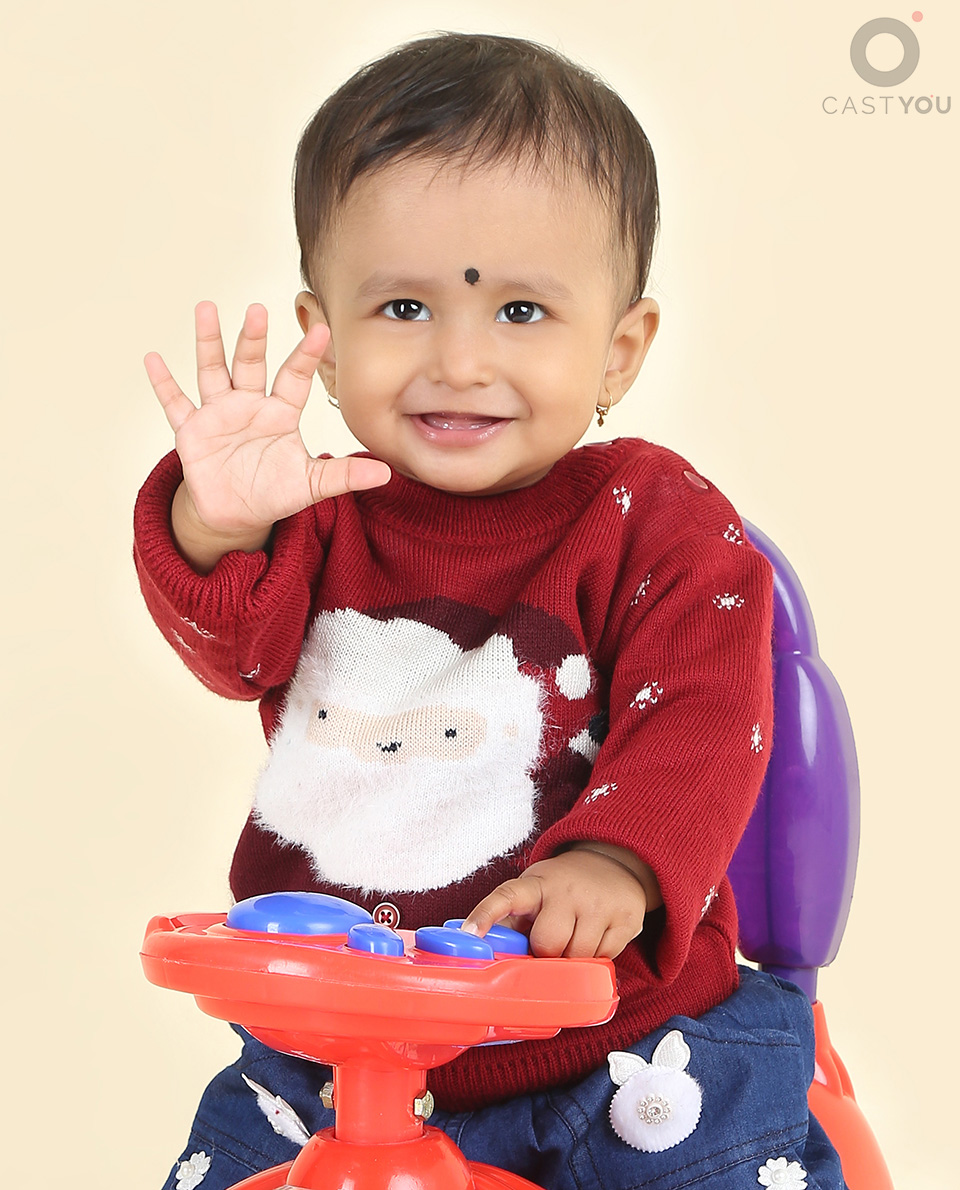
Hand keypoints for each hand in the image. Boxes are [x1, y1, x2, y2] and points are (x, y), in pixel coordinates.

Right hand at [144, 302, 390, 539]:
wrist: (238, 514)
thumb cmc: (275, 492)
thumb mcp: (312, 485)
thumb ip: (343, 476)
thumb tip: (386, 475)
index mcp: (280, 413)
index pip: (295, 378)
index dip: (306, 356)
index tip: (321, 330)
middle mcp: (249, 405)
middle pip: (251, 365)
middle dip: (254, 339)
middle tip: (258, 310)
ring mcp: (219, 414)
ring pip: (212, 371)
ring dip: (209, 343)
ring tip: (206, 309)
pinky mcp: (192, 431)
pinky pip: (175, 404)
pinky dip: (163, 383)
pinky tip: (153, 359)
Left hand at [461, 845, 655, 959]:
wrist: (614, 863)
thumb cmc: (563, 887)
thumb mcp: (535, 891)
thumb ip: (511, 920)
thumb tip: (478, 949)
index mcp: (536, 883)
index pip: (506, 896)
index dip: (485, 914)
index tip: (468, 934)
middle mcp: (567, 889)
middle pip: (548, 944)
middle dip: (548, 952)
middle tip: (552, 941)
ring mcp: (599, 902)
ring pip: (578, 957)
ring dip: (574, 959)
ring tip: (577, 935)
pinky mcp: (626, 918)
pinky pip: (606, 959)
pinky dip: (598, 957)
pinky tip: (598, 936)